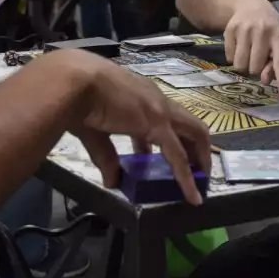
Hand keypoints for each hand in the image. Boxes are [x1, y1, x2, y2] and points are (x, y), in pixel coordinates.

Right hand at [57, 52, 211, 204]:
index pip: (164, 117)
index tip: (171, 155)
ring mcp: (160, 111)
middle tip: (197, 169)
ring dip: (200, 156)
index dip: (171, 137)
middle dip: (196, 147)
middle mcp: (156, 100)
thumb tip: (112, 182)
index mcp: (141, 96)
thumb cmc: (79, 98)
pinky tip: (191, 195)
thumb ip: (106, 157)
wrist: (76, 82)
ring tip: (202, 179)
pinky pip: (179, 156)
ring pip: (194, 133)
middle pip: (188, 124)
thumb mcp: (95, 130)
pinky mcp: (158, 125)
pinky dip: (187, 177)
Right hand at [224, 0, 278, 96]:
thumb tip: (264, 80)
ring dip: (244, 65)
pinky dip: (234, 57)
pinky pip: (229, 58)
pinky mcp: (229, 30)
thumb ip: (277, 64)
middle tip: (259, 56)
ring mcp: (244, 29)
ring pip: (240, 66)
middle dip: (257, 68)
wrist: (251, 6)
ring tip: (249, 52)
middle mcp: (262, 31)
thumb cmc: (272, 30)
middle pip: (255, 69)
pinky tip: (240, 45)